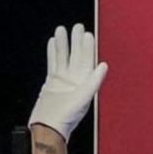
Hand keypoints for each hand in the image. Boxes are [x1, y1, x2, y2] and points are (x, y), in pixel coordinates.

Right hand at [28, 24, 107, 141]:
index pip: (87, 60)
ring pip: (63, 57)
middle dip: (77, 41)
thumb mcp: (84, 98)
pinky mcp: (52, 82)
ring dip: (64, 44)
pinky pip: (53, 63)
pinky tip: (54, 43)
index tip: (88, 34)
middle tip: (78, 26)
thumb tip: (104, 65)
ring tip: (62, 30)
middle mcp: (75, 79)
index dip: (88, 47)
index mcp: (85, 82)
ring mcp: (63, 80)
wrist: (49, 127)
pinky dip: (53, 53)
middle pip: (76, 55)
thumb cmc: (67, 117)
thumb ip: (94, 81)